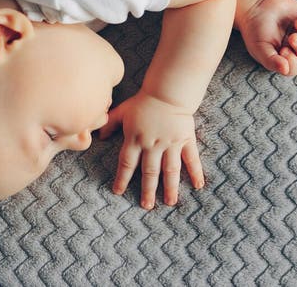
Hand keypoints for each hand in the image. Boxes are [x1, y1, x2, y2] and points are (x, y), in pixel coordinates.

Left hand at [97, 90, 204, 208]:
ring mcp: (170, 143)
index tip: (118, 192)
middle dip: (147, 190)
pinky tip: (198, 185)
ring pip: (170, 169)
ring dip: (170, 187)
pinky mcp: (185, 139)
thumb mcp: (123, 110)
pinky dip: (195, 172)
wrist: (168, 90)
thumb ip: (110, 123)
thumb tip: (98, 137)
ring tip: (170, 202)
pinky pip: (191, 158)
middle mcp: (153, 144)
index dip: (121, 178)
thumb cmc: (144, 100)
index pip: (126, 163)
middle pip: (149, 171)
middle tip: (146, 206)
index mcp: (136, 138)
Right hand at [240, 0, 296, 76]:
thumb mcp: (259, 47)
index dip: (293, 62)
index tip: (283, 51)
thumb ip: (271, 60)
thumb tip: (285, 70)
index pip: (294, 67)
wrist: (255, 5)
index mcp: (283, 58)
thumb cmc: (255, 30)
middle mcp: (296, 48)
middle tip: (292, 37)